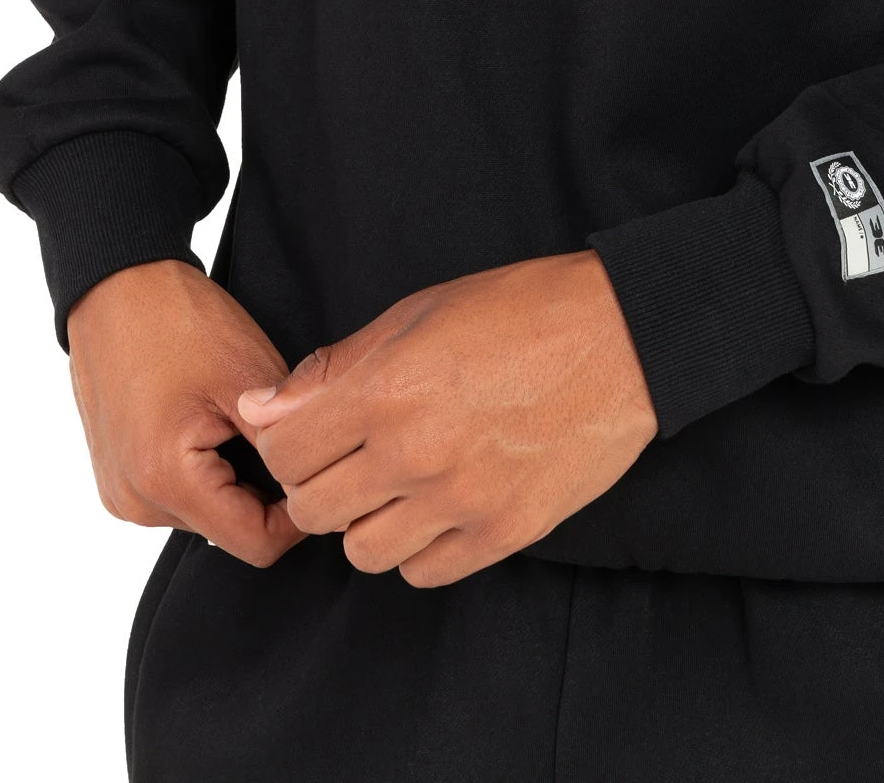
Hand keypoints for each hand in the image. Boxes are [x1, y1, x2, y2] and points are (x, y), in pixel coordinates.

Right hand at [67, 259, 304, 567]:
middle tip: (277, 430)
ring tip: (234, 418)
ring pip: (205, 515)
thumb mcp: (247, 378)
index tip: (321, 470)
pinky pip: (176, 495)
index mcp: (166, 481)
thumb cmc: (179, 321)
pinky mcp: (115, 478)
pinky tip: (207, 422)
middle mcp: (134, 502)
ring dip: (232, 479)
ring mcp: (119, 493)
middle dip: (264, 491)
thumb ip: (284, 446)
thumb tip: (320, 489)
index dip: (300, 515)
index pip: (257, 545)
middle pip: (230, 530)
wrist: (116, 286)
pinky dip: (203, 470)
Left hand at [236, 251, 656, 587]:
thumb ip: (334, 366)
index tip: (306, 432)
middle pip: (314, 510)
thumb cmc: (519, 311)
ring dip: (367, 519)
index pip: (284, 453)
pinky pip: (424, 571)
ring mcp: (461, 500)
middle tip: (348, 456)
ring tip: (395, 483)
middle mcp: (415, 453)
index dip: (286, 442)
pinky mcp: (504, 533)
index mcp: (386, 390)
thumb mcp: (416, 313)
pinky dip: (418, 546)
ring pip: (363, 551)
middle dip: (319, 482)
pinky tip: (436, 505)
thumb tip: (262, 408)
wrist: (621, 338)